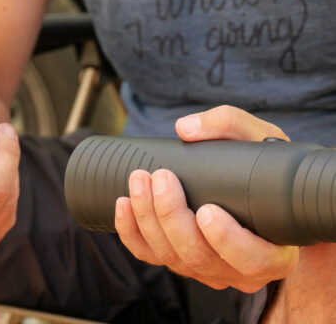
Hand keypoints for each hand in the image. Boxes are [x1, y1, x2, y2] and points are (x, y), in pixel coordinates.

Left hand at [115, 105, 298, 292]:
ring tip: (139, 180)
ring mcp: (205, 269)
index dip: (227, 240)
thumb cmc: (263, 167)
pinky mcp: (178, 260)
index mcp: (273, 252)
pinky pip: (149, 255)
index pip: (252, 260)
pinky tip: (123, 204)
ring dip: (148, 218)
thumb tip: (185, 128)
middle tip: (161, 177)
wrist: (254, 188)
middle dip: (172, 216)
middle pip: (199, 256)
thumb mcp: (260, 140)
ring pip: (170, 256)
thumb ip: (229, 125)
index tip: (207, 210)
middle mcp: (238, 270)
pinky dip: (131, 232)